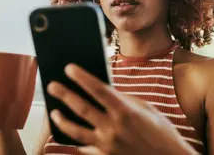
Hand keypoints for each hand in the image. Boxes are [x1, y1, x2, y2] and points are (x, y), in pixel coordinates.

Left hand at [47, 64, 195, 154]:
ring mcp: (107, 146)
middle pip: (82, 108)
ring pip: (76, 131)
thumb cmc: (161, 133)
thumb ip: (124, 99)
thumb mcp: (146, 109)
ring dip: (62, 120)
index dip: (81, 77)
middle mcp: (114, 129)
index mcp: (125, 112)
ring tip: (54, 112)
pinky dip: (74, 141)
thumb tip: (105, 90)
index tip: (69, 68)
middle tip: (52, 85)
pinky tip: (67, 134)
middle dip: (64, 94)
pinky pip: (85, 148)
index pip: (98, 89)